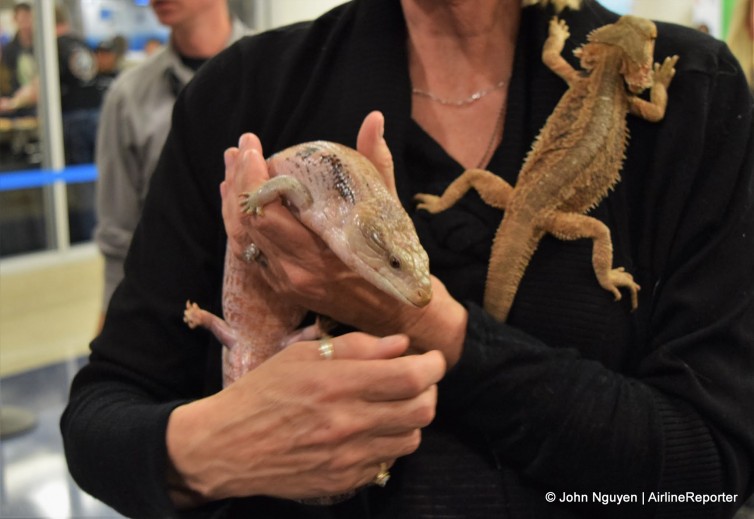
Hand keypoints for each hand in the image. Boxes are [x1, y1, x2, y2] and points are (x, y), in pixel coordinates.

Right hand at [166, 333, 444, 504]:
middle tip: (416, 380)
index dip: (433, 365)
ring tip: (391, 406)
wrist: (228, 446)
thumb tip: (401, 345)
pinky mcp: (344, 482)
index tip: (431, 358)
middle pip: (422, 410)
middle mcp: (349, 423)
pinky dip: (388, 443)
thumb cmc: (263, 391)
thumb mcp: (302, 355)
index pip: (411, 377)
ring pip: (411, 439)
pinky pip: (387, 462)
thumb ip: (355, 347)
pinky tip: (369, 430)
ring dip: (411, 419)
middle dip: (429, 390)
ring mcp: (349, 458)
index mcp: (338, 384)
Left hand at [220, 112, 467, 364]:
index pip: (265, 214)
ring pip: (241, 239)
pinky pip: (249, 252)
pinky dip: (239, 223)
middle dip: (238, 180)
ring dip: (231, 200)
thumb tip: (374, 120)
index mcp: (320, 254)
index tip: (252, 146)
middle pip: (246, 223)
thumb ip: (377, 165)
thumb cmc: (396, 261)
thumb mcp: (389, 212)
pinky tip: (236, 198)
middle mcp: (295, 272)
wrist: (395, 313)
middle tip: (241, 147)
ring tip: (232, 165)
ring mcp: (285, 283)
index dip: (251, 178)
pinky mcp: (282, 287)